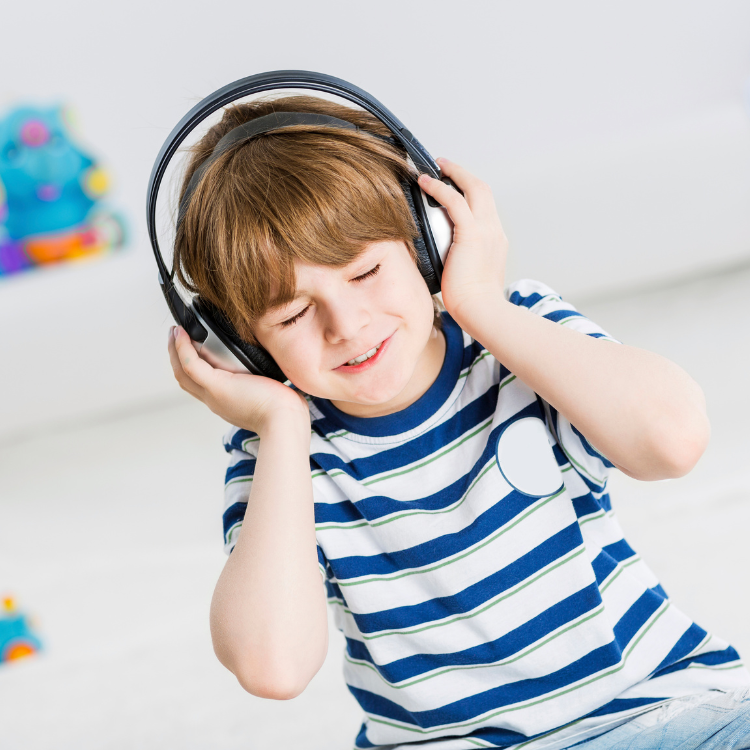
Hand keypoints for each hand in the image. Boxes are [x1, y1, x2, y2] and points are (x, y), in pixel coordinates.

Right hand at [168, 326, 309, 434]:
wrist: (286, 422)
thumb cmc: (286, 412)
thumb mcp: (270, 393)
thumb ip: (264, 382)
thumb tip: (271, 367)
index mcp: (227, 403)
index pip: (201, 385)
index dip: (192, 366)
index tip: (191, 348)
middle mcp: (216, 401)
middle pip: (186, 379)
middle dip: (177, 357)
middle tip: (176, 336)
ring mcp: (214, 395)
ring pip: (183, 372)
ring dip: (175, 350)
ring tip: (175, 332)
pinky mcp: (218, 387)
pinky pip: (191, 365)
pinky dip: (183, 348)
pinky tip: (181, 334)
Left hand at [417, 159, 508, 328]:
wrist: (481, 310)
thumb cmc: (473, 303)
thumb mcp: (468, 275)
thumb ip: (460, 261)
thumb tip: (442, 260)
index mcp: (495, 241)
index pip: (485, 208)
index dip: (470, 193)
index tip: (456, 188)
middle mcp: (494, 231)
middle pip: (483, 190)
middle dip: (464, 174)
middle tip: (445, 166)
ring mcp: (486, 231)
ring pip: (474, 188)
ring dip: (454, 173)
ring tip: (436, 167)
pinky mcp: (472, 234)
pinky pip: (455, 201)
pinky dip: (439, 188)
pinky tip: (426, 183)